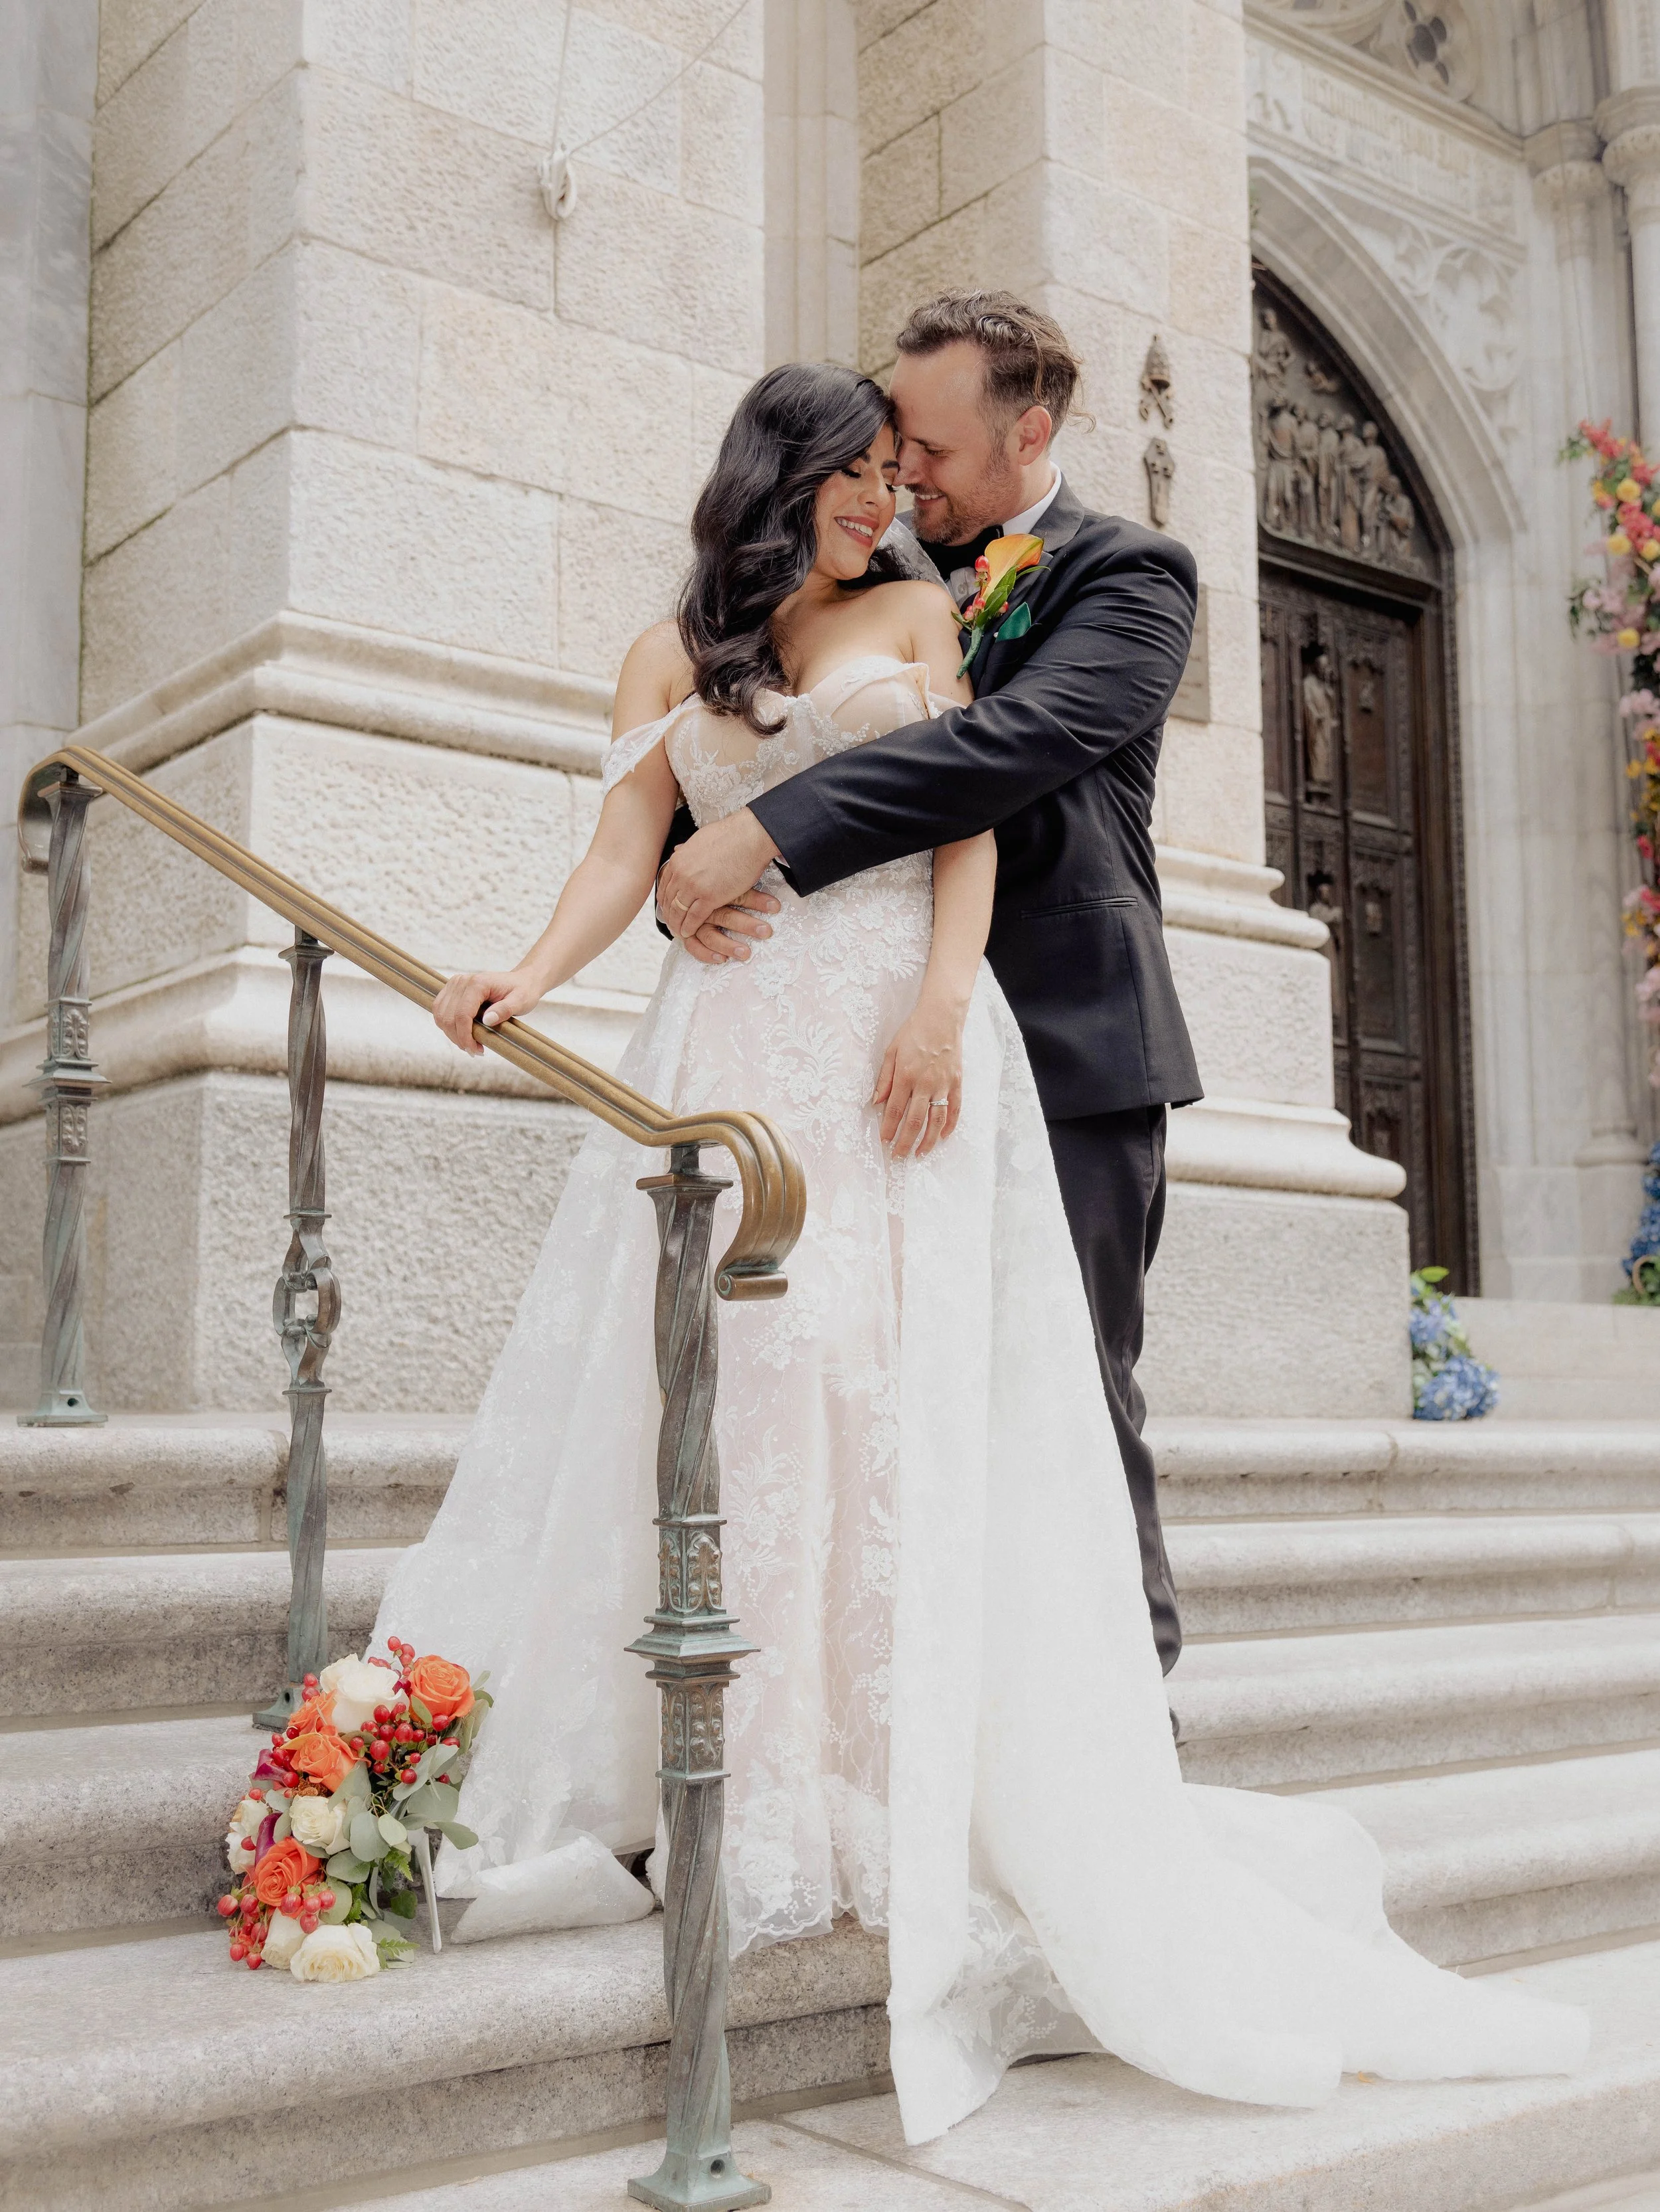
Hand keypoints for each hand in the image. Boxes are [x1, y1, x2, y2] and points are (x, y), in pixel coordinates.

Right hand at [431, 968, 543, 1054]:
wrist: (520, 981)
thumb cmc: (522, 991)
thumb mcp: (520, 1001)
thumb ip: (504, 1010)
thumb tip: (487, 1020)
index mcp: (478, 983)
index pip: (462, 1014)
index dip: (465, 1036)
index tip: (475, 1051)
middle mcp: (462, 981)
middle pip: (448, 1017)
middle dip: (458, 1038)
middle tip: (475, 1051)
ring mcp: (454, 985)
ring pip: (441, 1016)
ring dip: (452, 1034)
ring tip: (470, 1044)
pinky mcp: (451, 990)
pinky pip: (440, 1012)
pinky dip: (448, 1027)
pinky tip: (463, 1035)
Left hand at [660, 809, 780, 940]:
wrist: (749, 836)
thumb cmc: (731, 835)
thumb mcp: (700, 839)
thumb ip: (687, 849)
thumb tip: (678, 849)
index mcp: (678, 859)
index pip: (664, 885)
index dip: (665, 899)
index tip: (668, 907)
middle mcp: (681, 873)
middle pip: (669, 900)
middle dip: (669, 914)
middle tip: (672, 923)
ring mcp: (694, 886)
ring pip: (678, 911)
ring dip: (677, 924)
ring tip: (678, 932)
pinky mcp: (709, 897)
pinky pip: (694, 918)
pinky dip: (690, 928)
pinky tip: (689, 933)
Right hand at [678, 888, 781, 965]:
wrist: (687, 892)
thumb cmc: (715, 887)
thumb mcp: (731, 881)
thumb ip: (748, 882)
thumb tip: (774, 889)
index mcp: (716, 891)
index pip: (738, 896)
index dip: (757, 901)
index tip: (776, 907)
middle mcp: (706, 908)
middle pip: (725, 916)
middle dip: (747, 925)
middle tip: (766, 932)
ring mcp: (696, 923)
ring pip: (710, 935)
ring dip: (728, 945)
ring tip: (746, 954)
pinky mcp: (688, 935)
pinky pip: (694, 947)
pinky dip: (706, 954)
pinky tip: (722, 960)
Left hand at [873, 997, 964, 1156]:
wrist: (941, 1017)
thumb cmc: (913, 1032)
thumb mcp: (891, 1051)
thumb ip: (884, 1078)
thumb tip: (876, 1102)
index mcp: (905, 1075)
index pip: (895, 1109)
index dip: (889, 1128)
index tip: (884, 1141)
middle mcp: (925, 1083)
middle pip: (914, 1120)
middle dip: (905, 1141)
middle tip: (899, 1156)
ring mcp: (944, 1084)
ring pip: (936, 1120)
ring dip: (928, 1140)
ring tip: (920, 1153)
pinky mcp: (957, 1082)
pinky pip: (955, 1109)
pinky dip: (950, 1125)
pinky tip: (944, 1136)